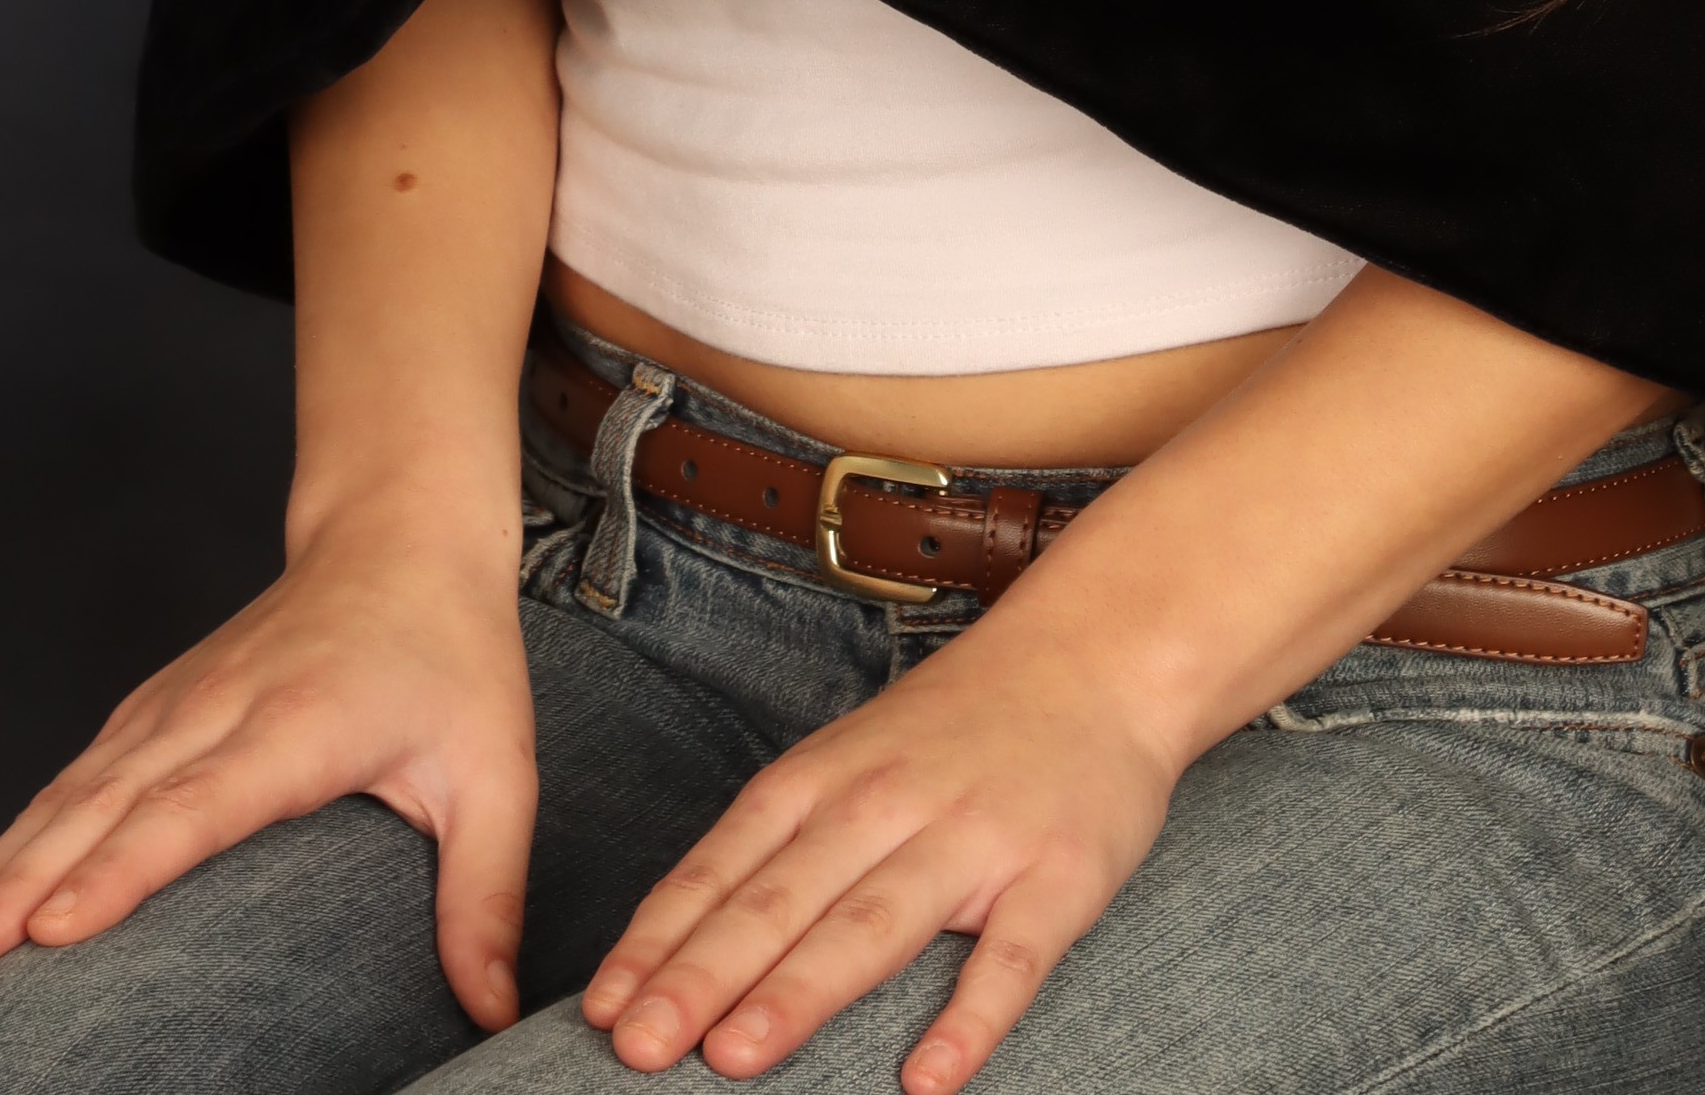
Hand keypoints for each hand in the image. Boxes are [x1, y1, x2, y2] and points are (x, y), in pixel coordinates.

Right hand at [0, 508, 539, 1029]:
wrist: (400, 532)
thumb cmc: (453, 656)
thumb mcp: (498, 766)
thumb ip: (487, 890)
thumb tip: (489, 1013)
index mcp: (297, 724)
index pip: (198, 802)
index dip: (125, 866)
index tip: (55, 928)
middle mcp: (217, 709)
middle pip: (105, 804)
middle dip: (21, 883)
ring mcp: (172, 704)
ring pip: (69, 794)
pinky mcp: (150, 710)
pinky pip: (70, 782)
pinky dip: (11, 842)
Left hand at [581, 599, 1181, 1086]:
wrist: (1101, 652)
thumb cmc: (956, 726)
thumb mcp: (852, 758)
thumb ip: (779, 845)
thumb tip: (675, 946)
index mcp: (827, 777)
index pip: (725, 866)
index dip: (660, 940)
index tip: (603, 1009)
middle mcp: (888, 803)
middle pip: (783, 898)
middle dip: (703, 976)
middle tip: (639, 1048)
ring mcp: (975, 839)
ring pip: (875, 922)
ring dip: (801, 990)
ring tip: (736, 1055)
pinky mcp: (1057, 876)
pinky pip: (1012, 957)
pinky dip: (970, 1018)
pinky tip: (928, 1079)